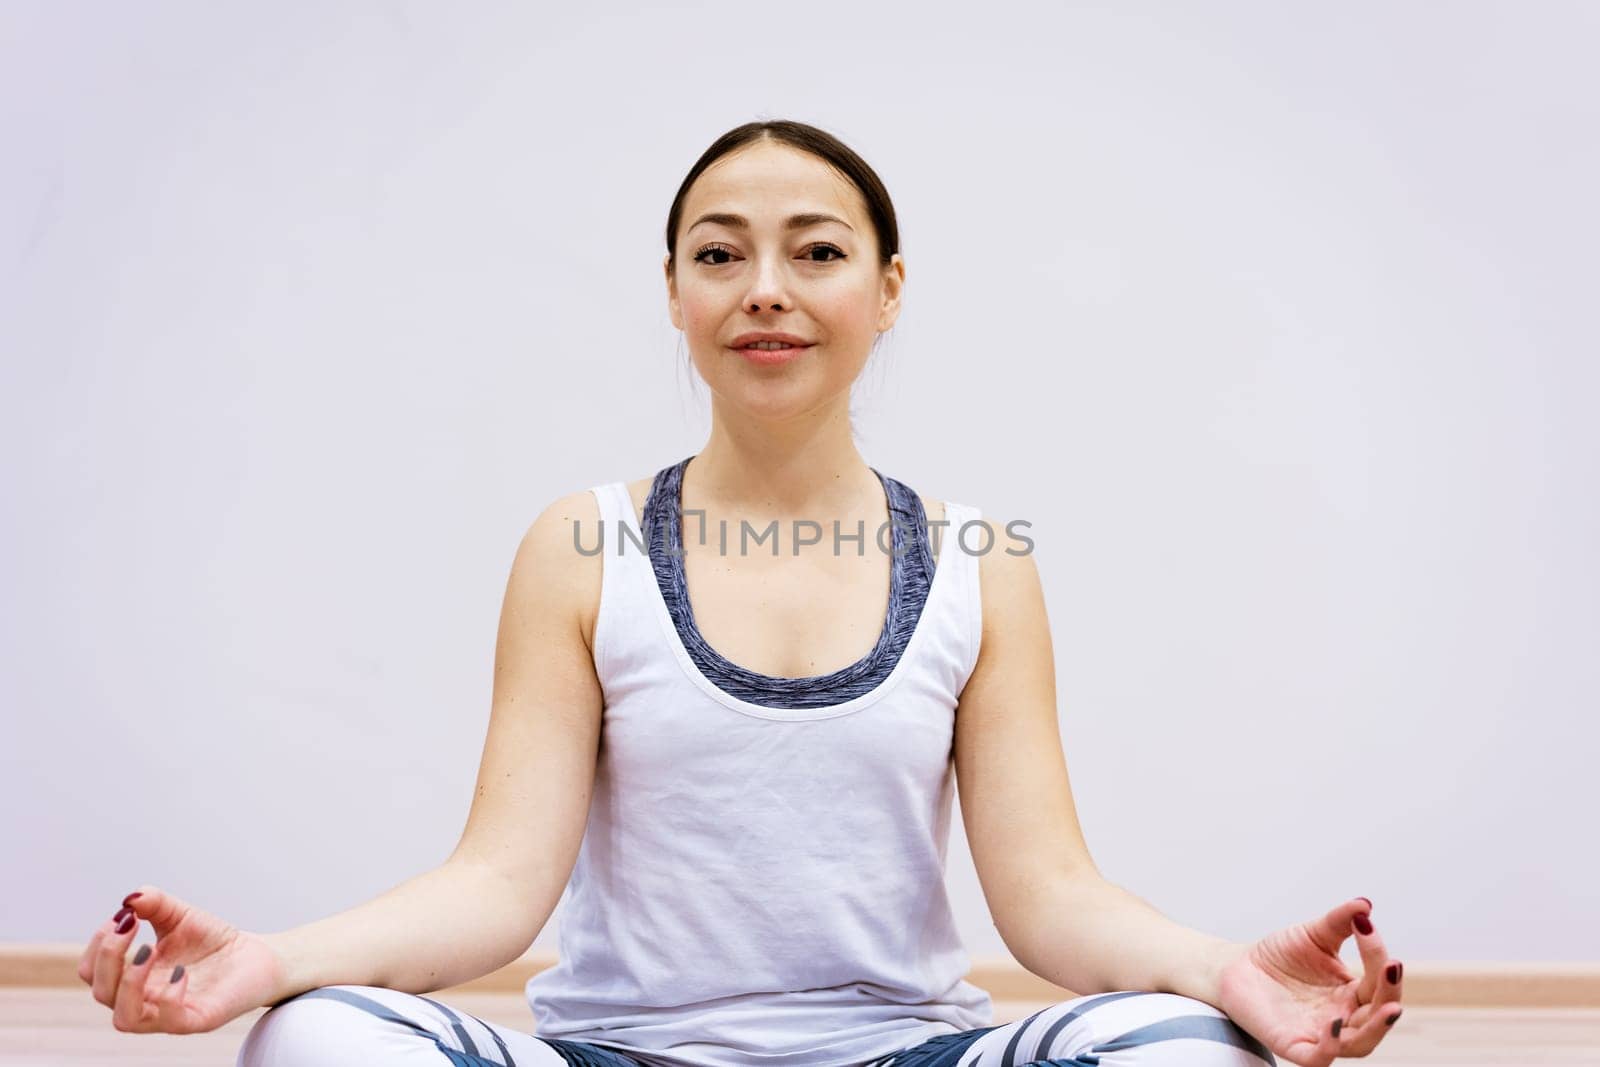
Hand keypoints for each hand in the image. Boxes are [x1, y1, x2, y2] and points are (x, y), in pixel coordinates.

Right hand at [79, 883, 287, 1033]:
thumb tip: (130, 899)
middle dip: (108, 956)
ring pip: (124, 1019)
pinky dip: (168, 996)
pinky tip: (181, 971)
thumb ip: (155, 904)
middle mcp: (145, 999)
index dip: (97, 944)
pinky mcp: (198, 1019)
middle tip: (132, 926)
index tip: (124, 916)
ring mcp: (169, 1014)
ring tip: (150, 950)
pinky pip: (170, 1021)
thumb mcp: (180, 916)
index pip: (91, 972)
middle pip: (101, 992)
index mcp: (134, 976)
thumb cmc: (214, 941)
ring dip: (129, 983)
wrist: (259, 956)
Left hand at [1213, 896, 1403, 1066]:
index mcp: (1353, 993)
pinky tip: (1335, 1025)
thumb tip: (1364, 904)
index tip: (1364, 925)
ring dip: (1375, 1027)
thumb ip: (1340, 921)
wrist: (1238, 968)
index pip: (1379, 982)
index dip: (1378, 956)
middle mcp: (1344, 1017)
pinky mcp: (1294, 1046)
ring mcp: (1321, 1035)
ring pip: (1360, 1044)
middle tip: (1392, 967)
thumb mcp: (1313, 934)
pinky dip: (1330, 1047)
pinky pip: (1319, 1058)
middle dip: (1391, 994)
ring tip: (1386, 1007)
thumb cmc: (1281, 955)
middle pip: (1379, 1017)